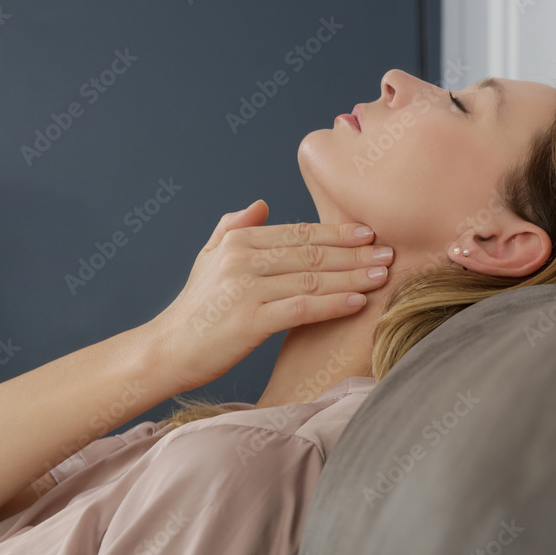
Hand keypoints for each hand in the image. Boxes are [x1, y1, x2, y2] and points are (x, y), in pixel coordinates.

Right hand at [146, 199, 393, 391]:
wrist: (166, 350)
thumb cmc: (194, 308)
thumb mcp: (208, 258)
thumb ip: (234, 228)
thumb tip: (263, 204)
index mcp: (238, 241)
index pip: (298, 232)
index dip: (337, 232)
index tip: (368, 232)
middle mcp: (242, 260)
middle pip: (311, 253)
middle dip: (354, 253)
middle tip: (390, 252)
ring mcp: (245, 290)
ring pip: (312, 279)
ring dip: (352, 277)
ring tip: (382, 275)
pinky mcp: (250, 321)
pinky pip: (302, 308)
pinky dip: (334, 304)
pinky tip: (358, 302)